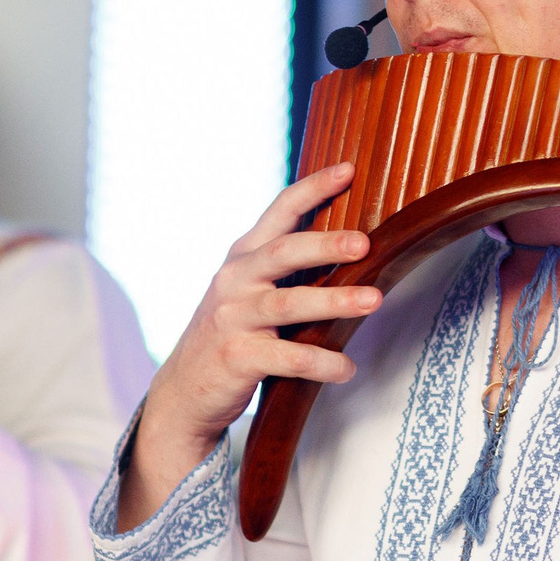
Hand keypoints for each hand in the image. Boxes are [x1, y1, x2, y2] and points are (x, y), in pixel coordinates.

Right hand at [122, 162, 383, 524]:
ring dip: (335, 301)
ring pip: (288, 304)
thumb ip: (282, 267)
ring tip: (374, 301)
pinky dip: (320, 362)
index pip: (279, 212)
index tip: (348, 169)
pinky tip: (347, 368)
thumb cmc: (232, 334)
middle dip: (325, 244)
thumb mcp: (247, 290)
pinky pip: (286, 358)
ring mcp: (232, 320)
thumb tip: (349, 243)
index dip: (313, 189)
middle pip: (282, 253)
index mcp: (243, 258)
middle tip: (365, 242)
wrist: (185, 391)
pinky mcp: (236, 358)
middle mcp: (234, 282)